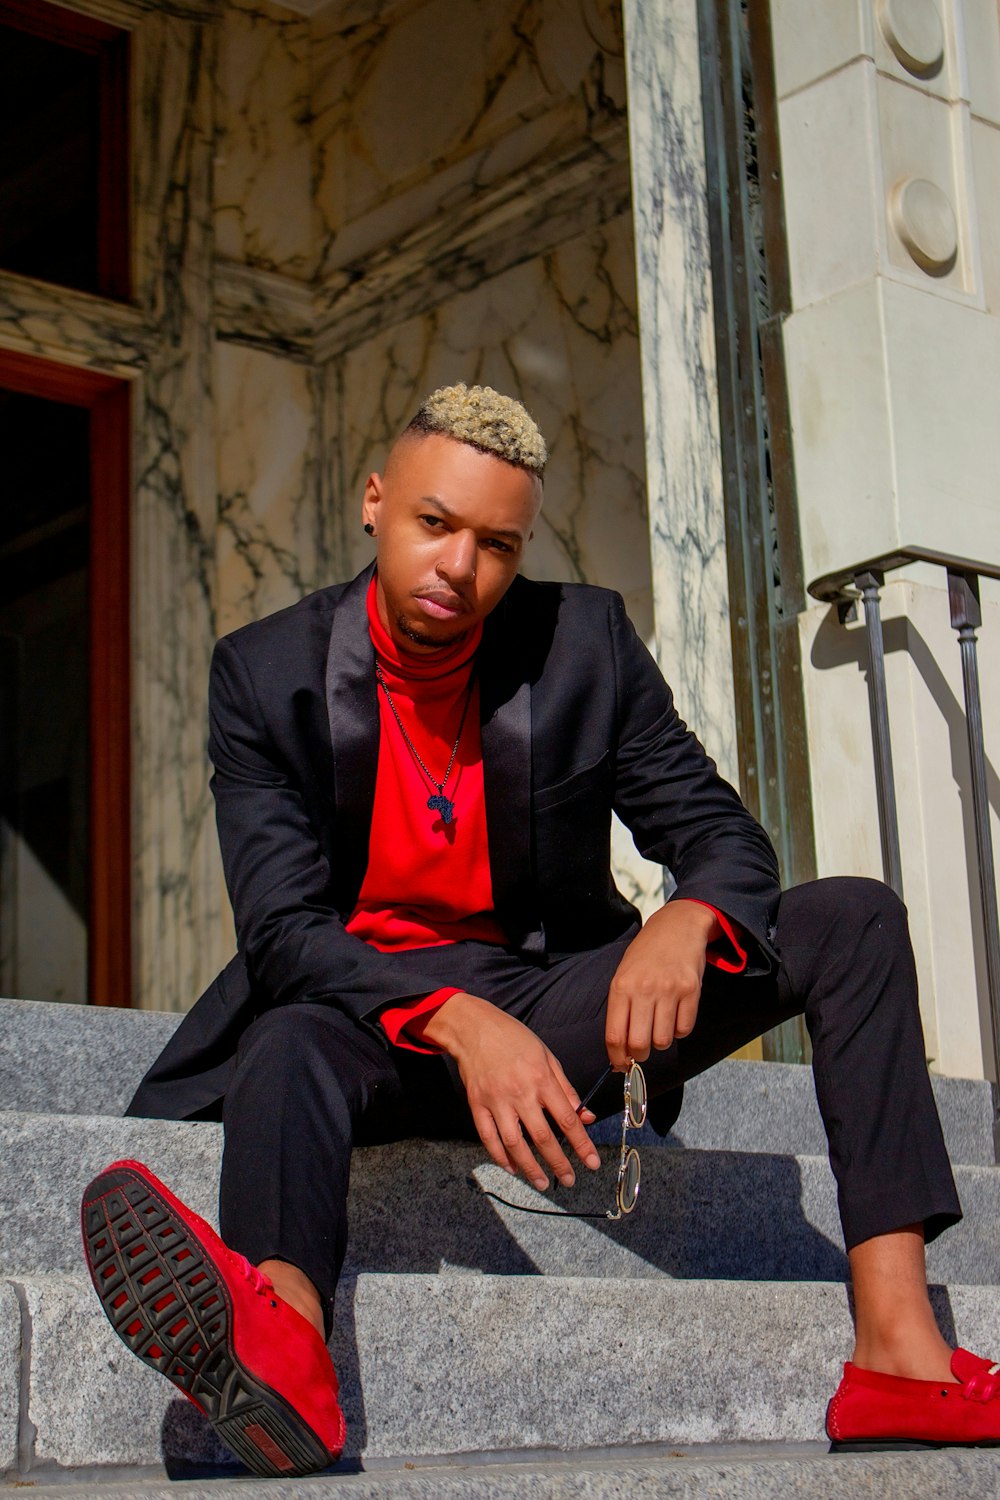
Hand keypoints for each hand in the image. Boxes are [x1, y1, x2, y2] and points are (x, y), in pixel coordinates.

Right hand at [412, 993, 600, 1191]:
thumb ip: (566, 1088)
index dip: (581, 1144)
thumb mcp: (547, 1056)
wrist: (474, 1028)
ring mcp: (496, 1100)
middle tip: (569, 1180)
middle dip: (558, 1163)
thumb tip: (585, 1115)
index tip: (592, 1162)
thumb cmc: (515, 1039)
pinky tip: (511, 1167)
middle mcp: (520, 1092)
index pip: (567, 1119)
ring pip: (514, 1143)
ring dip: (529, 1167)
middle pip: (542, 1137)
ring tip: (541, 1183)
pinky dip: (499, 1156)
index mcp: (541, 1079)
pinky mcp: (476, 1104)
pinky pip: (488, 1136)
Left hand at [604, 900, 720, 1069]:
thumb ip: (621, 1009)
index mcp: (621, 986)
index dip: (617, 1058)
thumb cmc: (646, 955)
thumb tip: (621, 1050)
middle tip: (641, 1050)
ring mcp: (669, 990)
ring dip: (660, 1041)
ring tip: (658, 1025)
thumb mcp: (624, 974)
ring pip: (663, 1041)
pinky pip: (684, 1030)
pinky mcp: (691, 991)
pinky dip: (678, 1031)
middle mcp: (644, 989)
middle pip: (639, 1044)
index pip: (615, 1035)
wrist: (677, 926)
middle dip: (639, 1056)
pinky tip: (674, 1016)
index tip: (621, 1065)